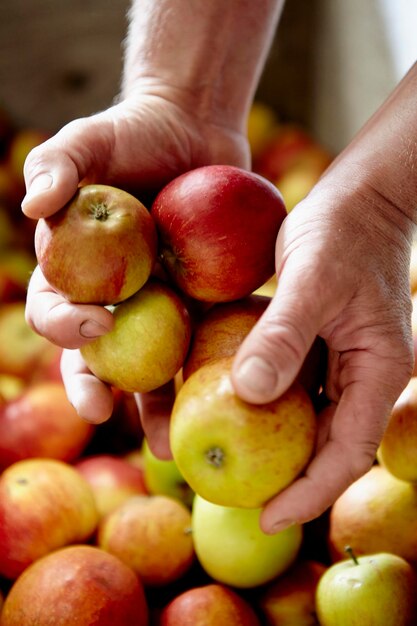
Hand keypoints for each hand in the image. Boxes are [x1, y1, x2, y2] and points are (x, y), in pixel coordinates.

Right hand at [23, 92, 249, 456]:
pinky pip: (199, 346)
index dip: (63, 326)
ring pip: (147, 367)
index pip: (53, 309)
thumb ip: (55, 162)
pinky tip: (221, 396)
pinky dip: (203, 374)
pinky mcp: (197, 306)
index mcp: (74, 270)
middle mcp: (110, 297)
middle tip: (110, 415)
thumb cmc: (134, 133)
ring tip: (170, 443)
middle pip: (94, 356)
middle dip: (96, 389)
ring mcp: (156, 307)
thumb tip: (33, 204)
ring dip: (152, 407)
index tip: (94, 324)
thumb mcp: (90, 137)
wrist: (192, 130)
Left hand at [232, 167, 413, 532]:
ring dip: (268, 443)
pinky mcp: (316, 344)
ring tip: (224, 464)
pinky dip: (261, 402)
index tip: (266, 518)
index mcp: (378, 370)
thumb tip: (247, 395)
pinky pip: (289, 385)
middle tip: (235, 503)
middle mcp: (361, 375)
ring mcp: (339, 361)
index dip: (310, 493)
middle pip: (325, 445)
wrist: (357, 197)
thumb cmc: (344, 230)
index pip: (349, 451)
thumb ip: (283, 335)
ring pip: (305, 419)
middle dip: (285, 479)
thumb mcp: (313, 278)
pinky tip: (225, 408)